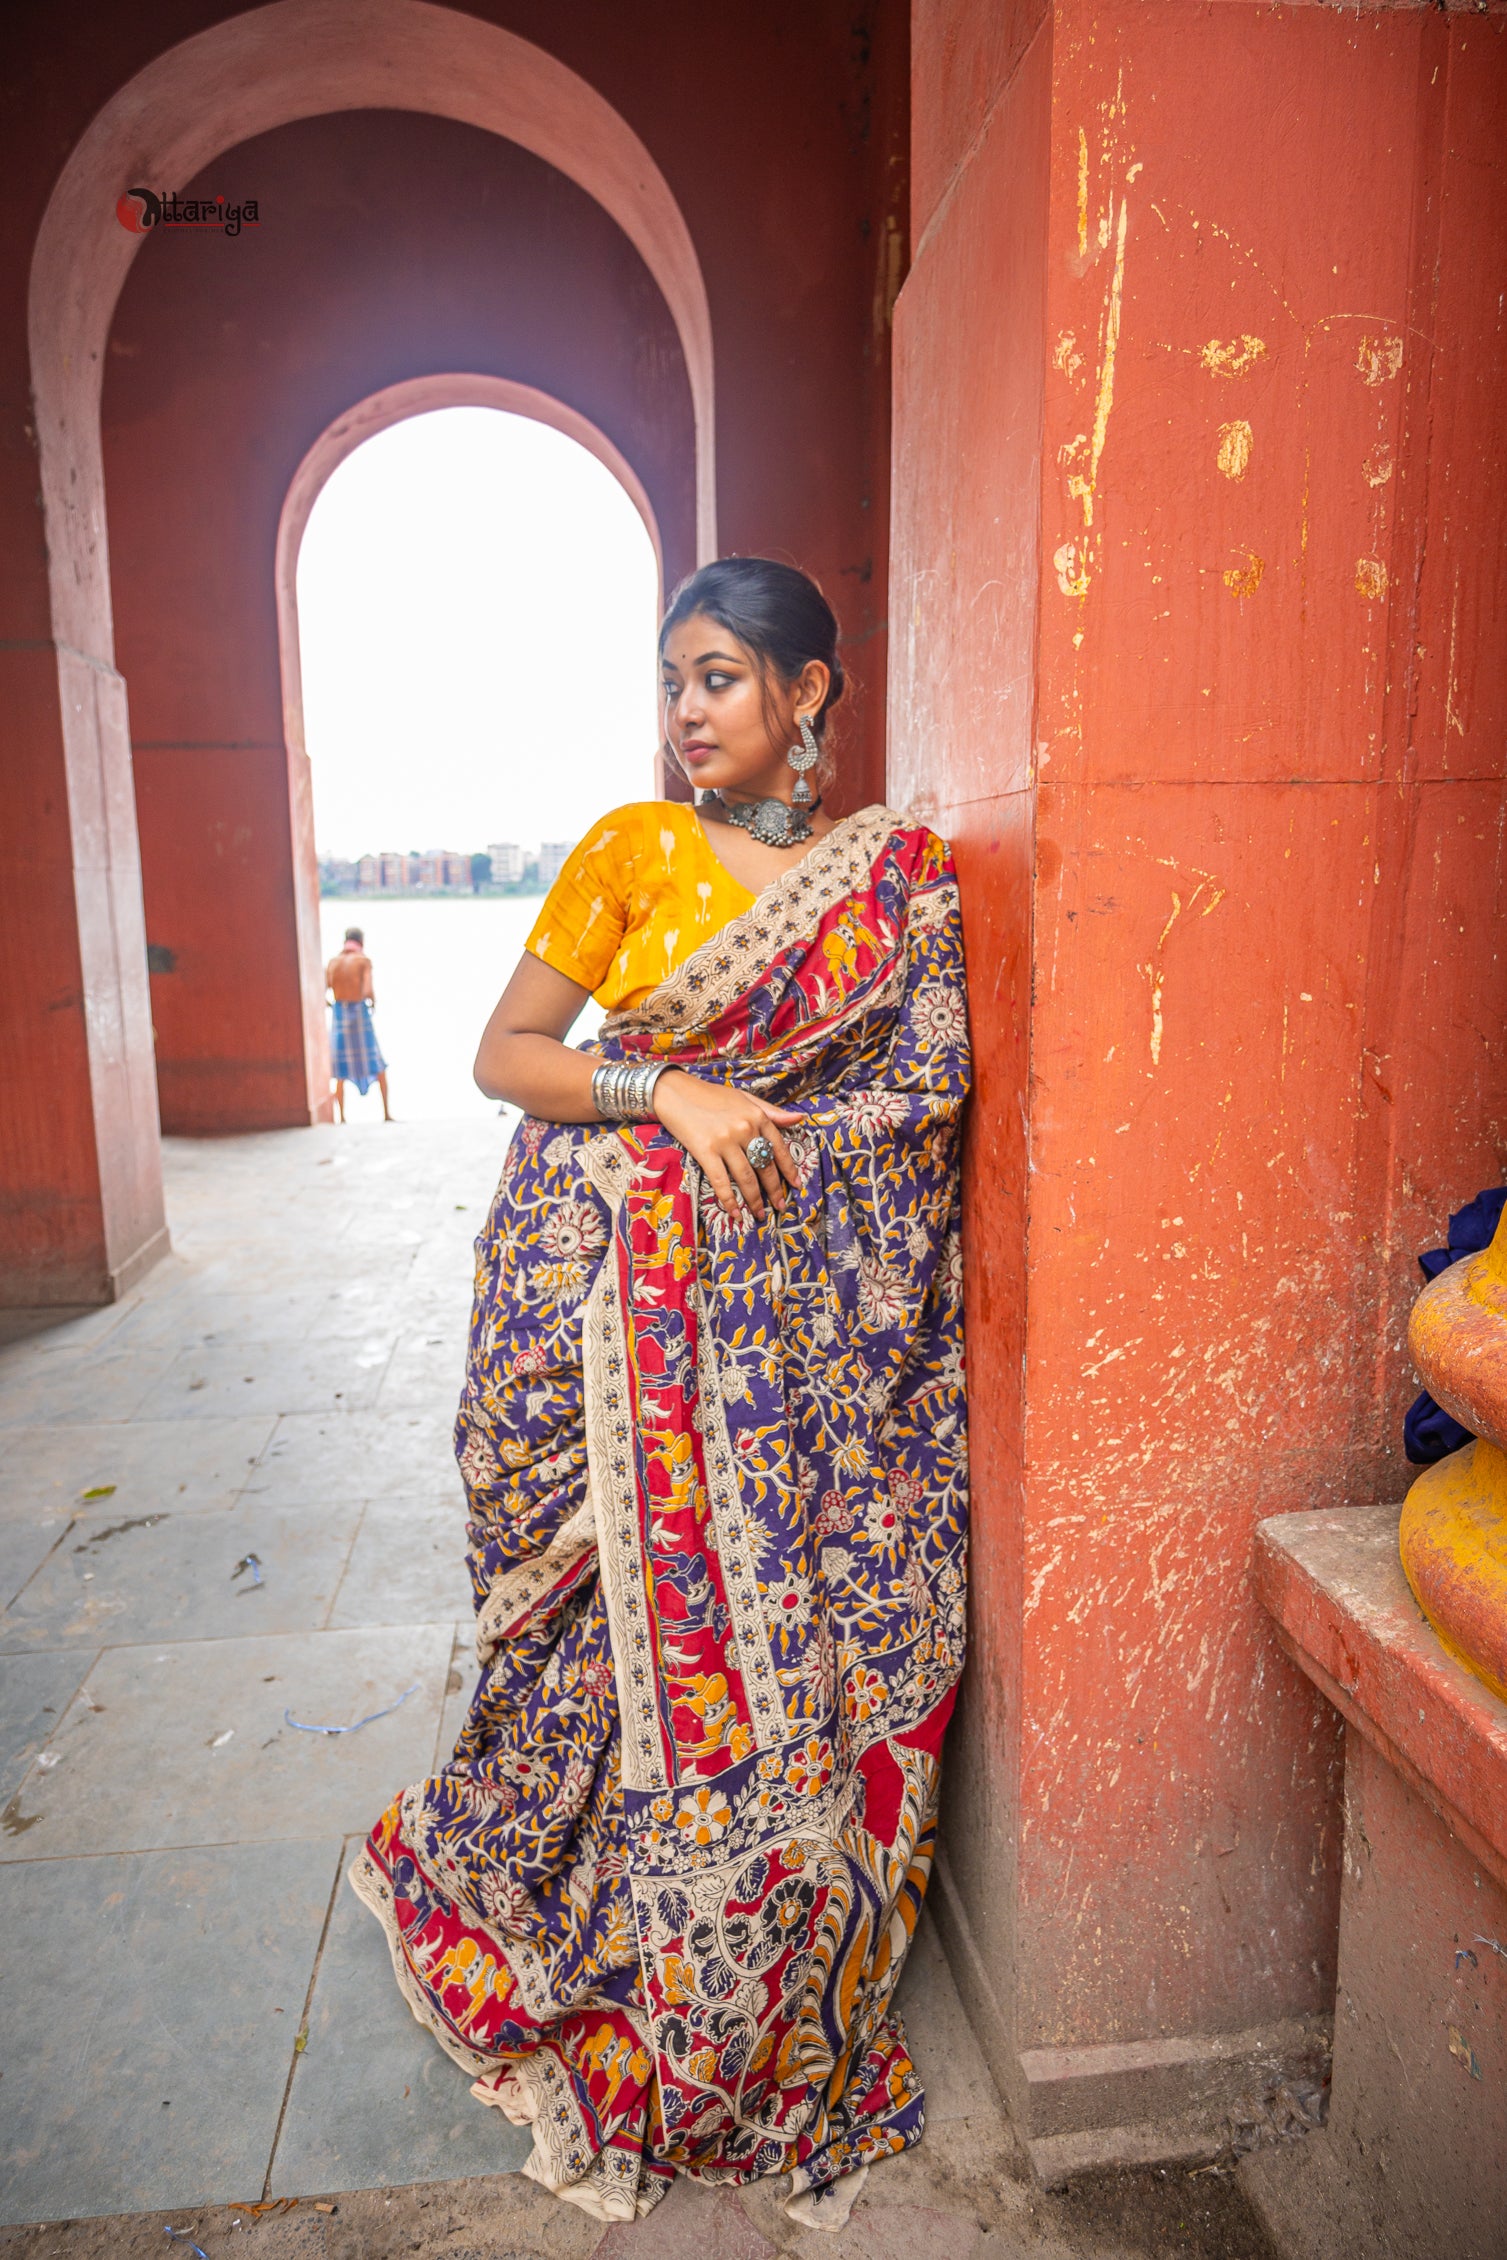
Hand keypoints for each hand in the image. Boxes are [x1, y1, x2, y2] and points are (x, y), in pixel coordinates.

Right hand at [651, 1070, 802, 1219]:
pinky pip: (721, 1181)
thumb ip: (771, 1111)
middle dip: (774, 1190)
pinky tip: (736, 1213)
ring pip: (746, 1178)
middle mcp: (745, 1129)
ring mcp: (725, 1141)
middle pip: (765, 1166)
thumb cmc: (709, 1095)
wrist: (674, 1092)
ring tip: (760, 1214)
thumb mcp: (744, 1098)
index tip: (796, 1185)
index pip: (779, 1148)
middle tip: (779, 1206)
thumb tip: (799, 1119)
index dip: (789, 1170)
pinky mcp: (706, 1151)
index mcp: (757, 1116)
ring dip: (755, 1200)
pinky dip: (729, 1200)